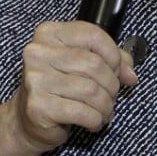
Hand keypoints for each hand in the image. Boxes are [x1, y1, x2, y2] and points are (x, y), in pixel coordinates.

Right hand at [0, 21, 137, 155]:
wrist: (26, 119)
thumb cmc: (58, 86)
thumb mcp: (82, 64)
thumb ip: (110, 60)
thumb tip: (130, 74)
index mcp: (49, 33)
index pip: (92, 34)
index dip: (113, 54)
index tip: (117, 69)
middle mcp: (38, 52)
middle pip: (93, 64)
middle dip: (111, 84)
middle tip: (111, 95)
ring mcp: (35, 79)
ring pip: (90, 90)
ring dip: (106, 105)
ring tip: (104, 110)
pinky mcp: (38, 106)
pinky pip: (82, 112)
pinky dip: (95, 119)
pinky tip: (93, 121)